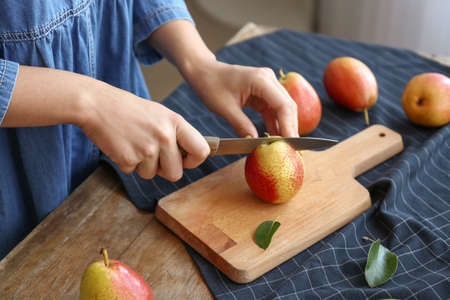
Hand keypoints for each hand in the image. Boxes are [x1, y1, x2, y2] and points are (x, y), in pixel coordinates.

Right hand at [80, 81, 209, 180]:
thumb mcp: (160, 114)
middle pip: (176, 173)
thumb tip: (189, 157)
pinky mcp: (128, 158)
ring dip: (142, 165)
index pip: (201, 150)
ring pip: (152, 174)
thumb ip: (176, 134)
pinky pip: (133, 172)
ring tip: (133, 143)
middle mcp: (164, 136)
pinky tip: (122, 145)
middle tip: (152, 154)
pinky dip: (126, 163)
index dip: (194, 161)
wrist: (97, 104)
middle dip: (164, 169)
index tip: (185, 160)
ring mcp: (146, 148)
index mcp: (175, 122)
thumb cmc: (128, 109)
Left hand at [186, 61, 298, 137]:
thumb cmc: (211, 86)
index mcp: (261, 80)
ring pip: (283, 109)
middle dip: (289, 128)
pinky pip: (274, 110)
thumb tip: (255, 143)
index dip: (289, 126)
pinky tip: (273, 138)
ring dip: (283, 127)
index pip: (283, 105)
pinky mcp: (264, 92)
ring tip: (283, 146)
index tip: (290, 144)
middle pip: (288, 106)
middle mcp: (269, 79)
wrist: (205, 72)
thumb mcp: (225, 108)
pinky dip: (274, 123)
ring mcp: (268, 85)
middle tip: (290, 149)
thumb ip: (242, 125)